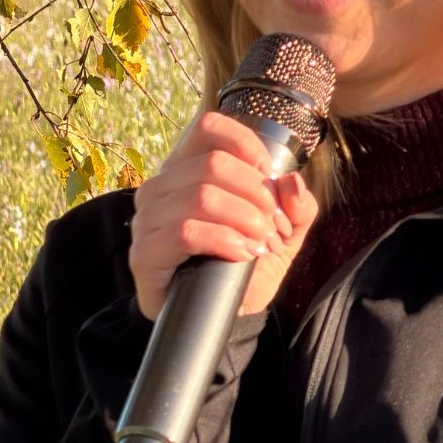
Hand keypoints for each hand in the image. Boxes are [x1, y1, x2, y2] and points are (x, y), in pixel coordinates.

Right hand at [128, 111, 319, 319]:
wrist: (224, 314)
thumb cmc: (247, 262)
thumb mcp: (285, 232)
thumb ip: (298, 206)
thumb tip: (291, 182)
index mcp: (189, 166)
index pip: (208, 127)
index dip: (246, 144)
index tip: (270, 176)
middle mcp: (162, 186)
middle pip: (213, 164)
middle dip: (257, 195)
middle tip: (276, 227)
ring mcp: (147, 219)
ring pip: (201, 196)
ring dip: (245, 219)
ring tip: (263, 243)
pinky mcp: (144, 254)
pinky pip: (185, 232)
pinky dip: (223, 240)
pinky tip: (242, 254)